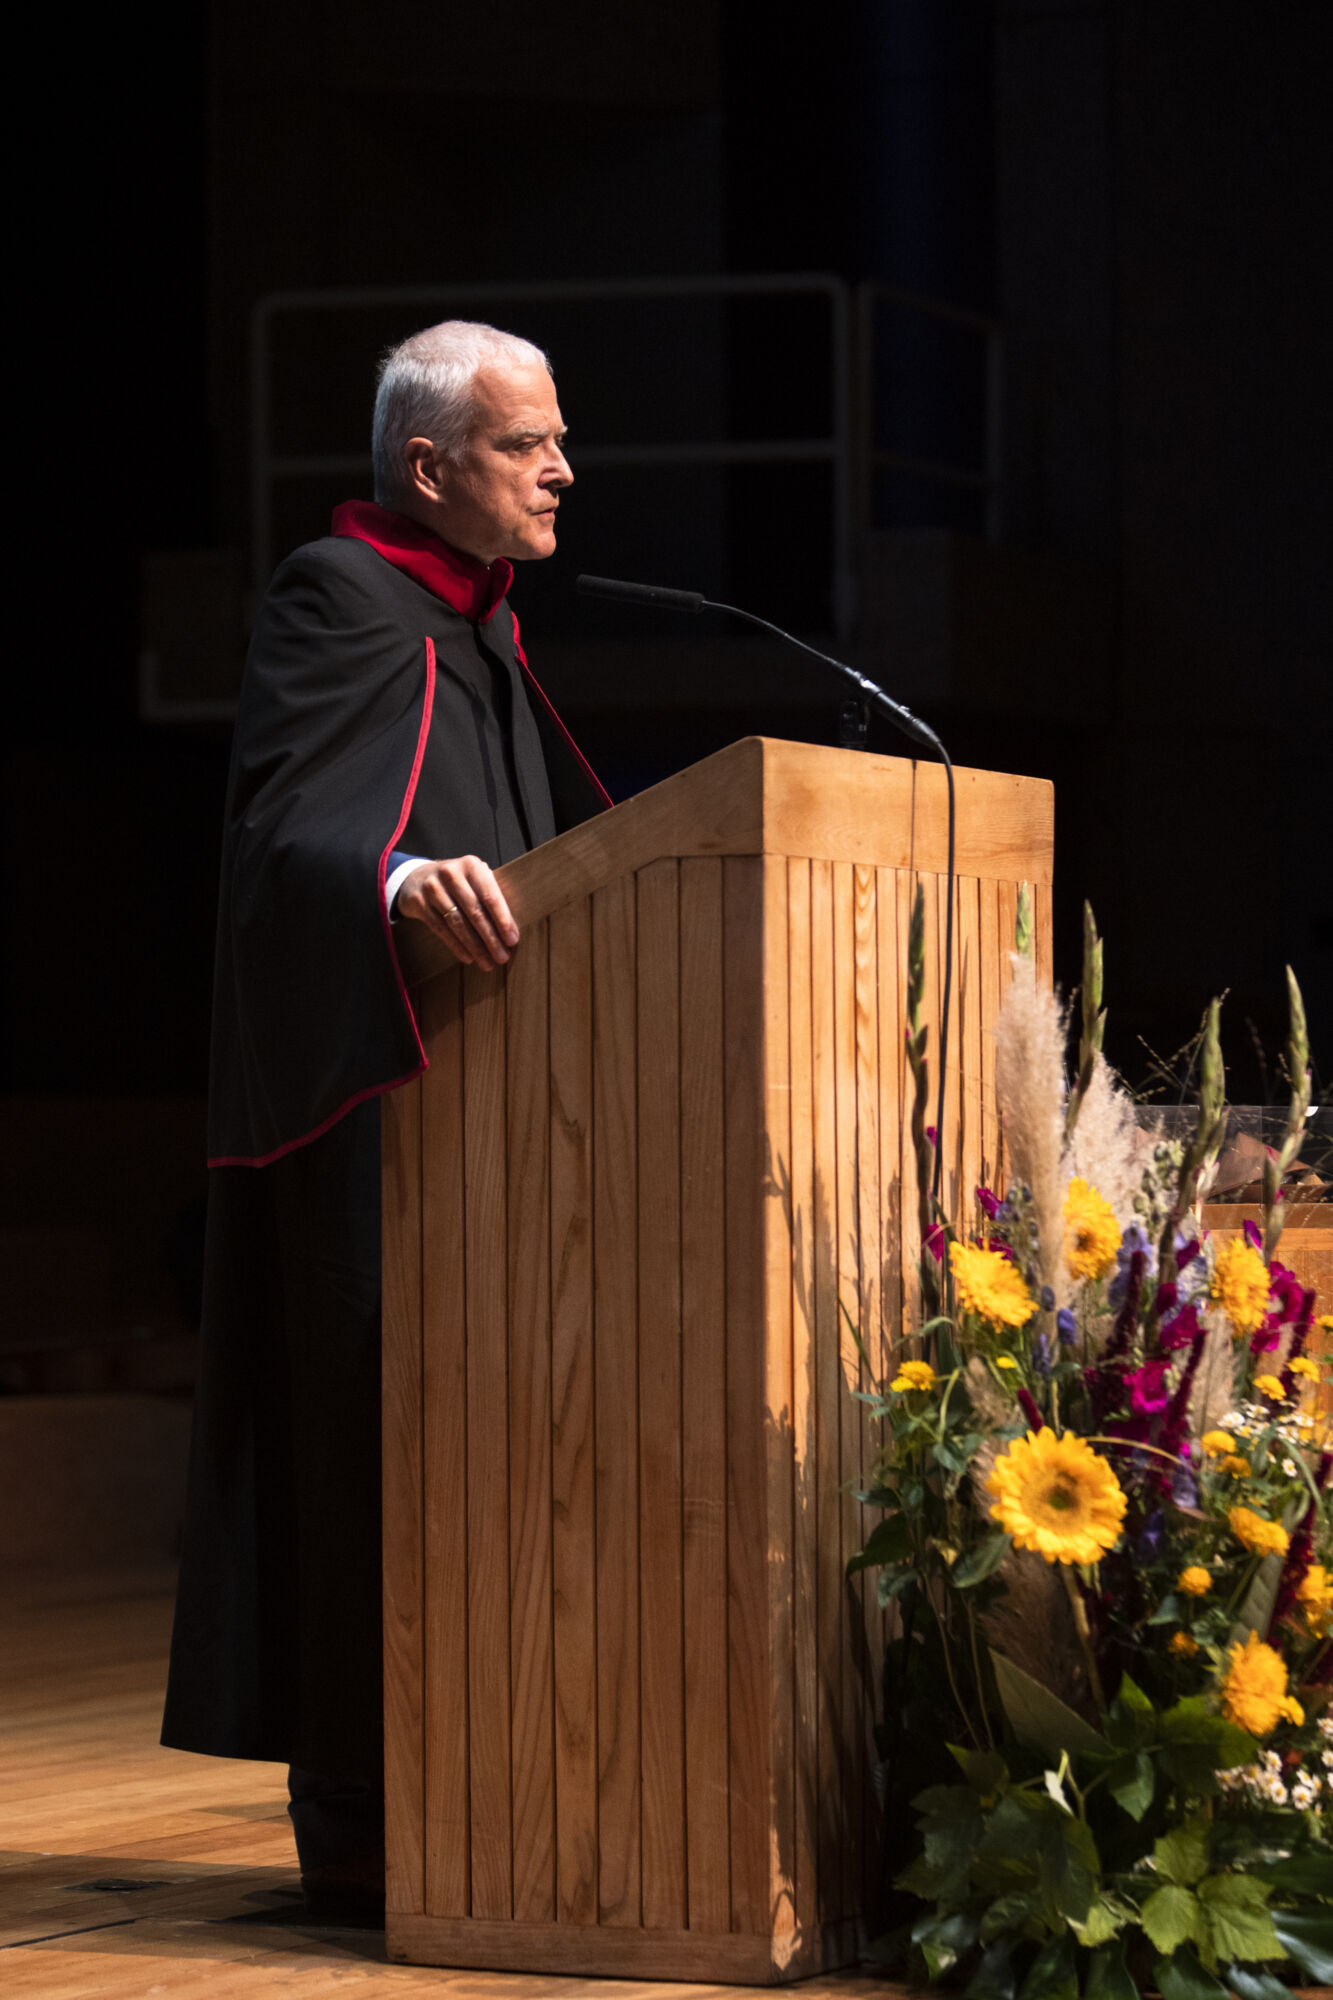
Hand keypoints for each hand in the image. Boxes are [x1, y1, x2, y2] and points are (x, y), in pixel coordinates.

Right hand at [395, 855, 518, 971]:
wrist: (417, 877)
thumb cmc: (457, 883)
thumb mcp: (474, 879)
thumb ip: (490, 896)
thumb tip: (512, 930)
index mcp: (471, 865)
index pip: (490, 896)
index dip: (503, 920)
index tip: (512, 940)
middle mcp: (451, 874)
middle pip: (475, 912)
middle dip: (491, 938)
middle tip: (502, 957)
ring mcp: (432, 888)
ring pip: (457, 923)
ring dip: (475, 947)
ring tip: (487, 962)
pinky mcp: (418, 902)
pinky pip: (440, 929)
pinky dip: (456, 946)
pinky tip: (468, 957)